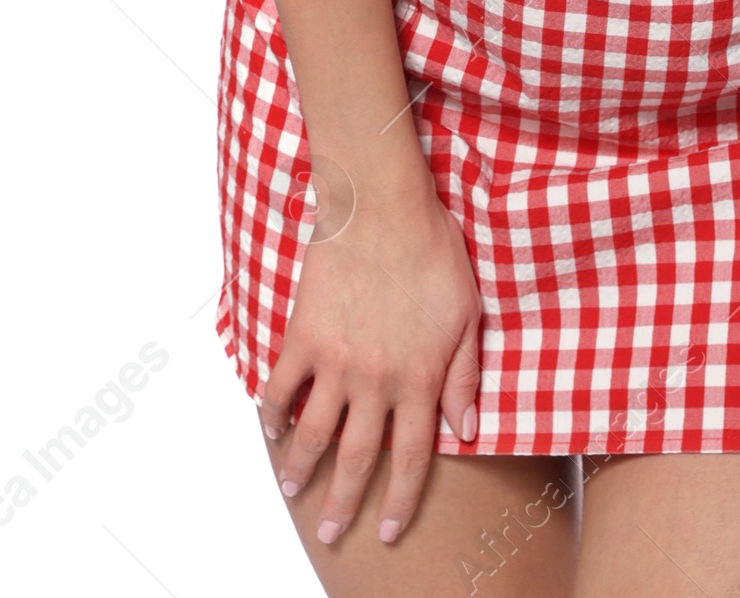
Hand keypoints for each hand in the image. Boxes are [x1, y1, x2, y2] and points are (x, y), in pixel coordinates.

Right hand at [260, 185, 481, 548]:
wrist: (382, 205)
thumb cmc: (433, 250)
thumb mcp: (468, 313)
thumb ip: (465, 375)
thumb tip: (465, 428)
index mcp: (419, 377)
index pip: (414, 457)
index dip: (401, 499)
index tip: (388, 529)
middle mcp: (376, 380)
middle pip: (357, 459)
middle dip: (344, 504)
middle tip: (332, 533)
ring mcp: (335, 360)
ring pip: (313, 433)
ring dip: (300, 468)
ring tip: (294, 489)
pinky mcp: (303, 336)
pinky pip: (279, 388)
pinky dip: (271, 414)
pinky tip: (271, 428)